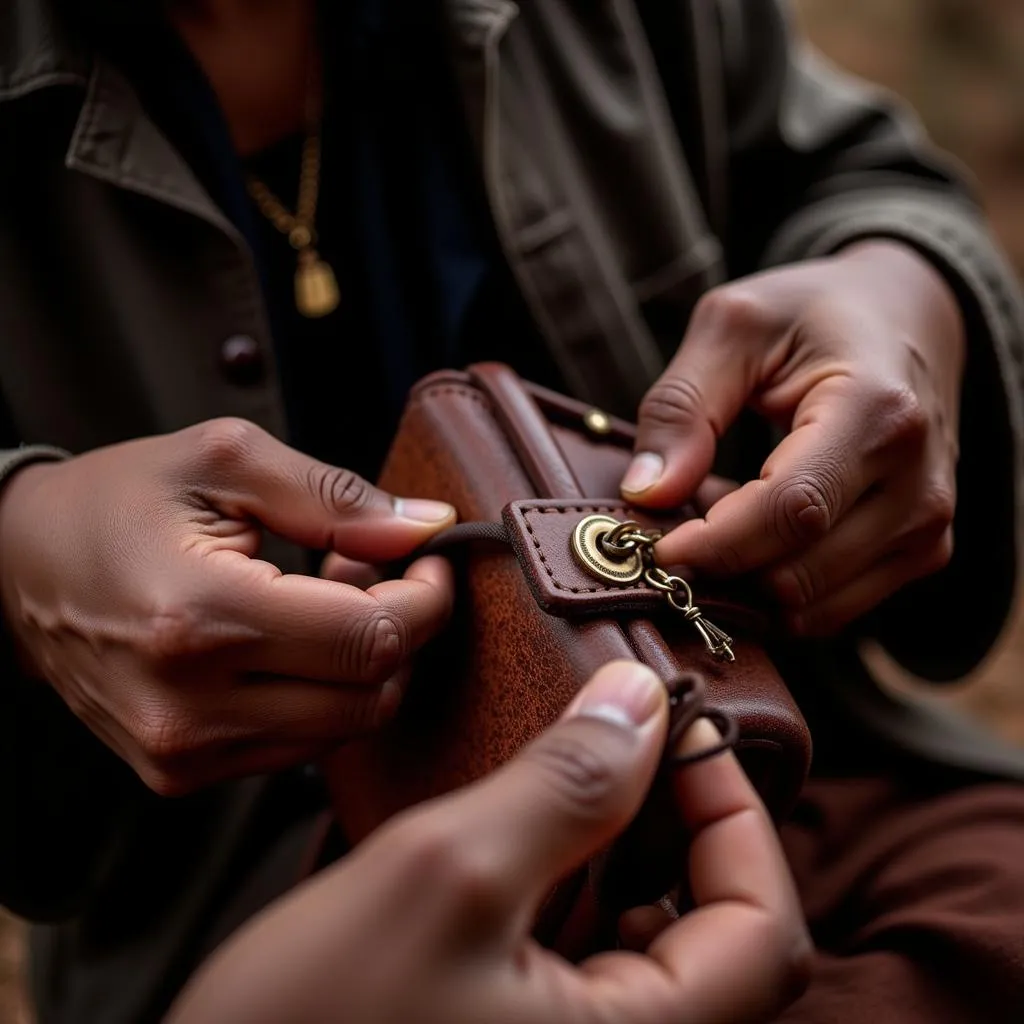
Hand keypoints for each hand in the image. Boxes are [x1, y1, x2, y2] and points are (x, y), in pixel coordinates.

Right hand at [0, 418, 456, 794]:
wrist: (15, 566)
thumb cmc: (117, 500)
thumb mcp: (224, 459)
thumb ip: (336, 495)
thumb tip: (427, 525)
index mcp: (200, 617)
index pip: (371, 639)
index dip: (425, 598)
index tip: (425, 558)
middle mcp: (190, 706)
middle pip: (371, 694)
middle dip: (401, 628)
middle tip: (371, 566)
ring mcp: (183, 752)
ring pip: (346, 728)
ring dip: (364, 663)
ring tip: (327, 597)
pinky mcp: (181, 772)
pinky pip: (301, 746)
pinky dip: (325, 694)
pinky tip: (297, 641)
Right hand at [166, 661, 810, 1023]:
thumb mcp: (445, 876)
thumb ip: (561, 787)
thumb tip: (639, 702)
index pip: (760, 929)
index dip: (739, 817)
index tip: (685, 733)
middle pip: (714, 931)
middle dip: (682, 823)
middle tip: (631, 740)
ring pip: (648, 938)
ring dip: (626, 845)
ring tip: (579, 772)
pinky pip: (583, 953)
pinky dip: (574, 880)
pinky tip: (527, 834)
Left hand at [623, 241, 963, 634]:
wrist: (909, 318)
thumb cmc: (814, 314)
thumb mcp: (733, 325)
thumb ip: (682, 406)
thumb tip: (645, 494)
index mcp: (878, 412)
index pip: (791, 511)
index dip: (713, 543)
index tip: (653, 545)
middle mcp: (918, 482)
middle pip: (798, 573)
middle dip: (720, 564)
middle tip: (678, 518)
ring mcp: (926, 528)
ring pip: (811, 607)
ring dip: (746, 580)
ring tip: (721, 513)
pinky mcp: (920, 554)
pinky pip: (831, 610)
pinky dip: (777, 588)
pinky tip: (757, 534)